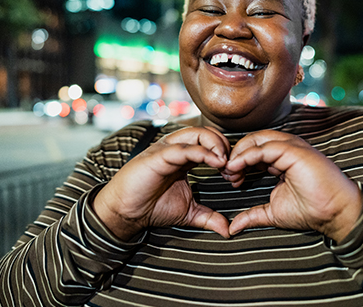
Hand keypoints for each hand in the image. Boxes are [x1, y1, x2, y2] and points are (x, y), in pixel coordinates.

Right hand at [93, 126, 232, 238]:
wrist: (126, 212)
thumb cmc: (151, 207)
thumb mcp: (188, 213)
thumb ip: (208, 217)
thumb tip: (228, 230)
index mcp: (184, 157)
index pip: (212, 143)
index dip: (228, 156)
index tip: (236, 176)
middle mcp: (177, 148)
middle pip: (208, 132)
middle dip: (225, 147)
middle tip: (232, 169)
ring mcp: (167, 149)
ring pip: (198, 133)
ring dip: (217, 145)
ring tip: (225, 163)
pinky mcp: (159, 156)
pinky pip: (184, 148)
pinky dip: (203, 153)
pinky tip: (216, 163)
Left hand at [223, 130, 362, 241]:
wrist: (333, 213)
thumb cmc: (310, 211)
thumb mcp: (273, 212)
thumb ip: (252, 215)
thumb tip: (233, 227)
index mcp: (282, 159)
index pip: (253, 150)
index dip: (238, 162)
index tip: (230, 180)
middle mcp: (286, 149)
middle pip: (252, 140)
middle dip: (235, 155)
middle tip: (228, 175)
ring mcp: (291, 147)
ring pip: (256, 139)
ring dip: (239, 154)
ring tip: (231, 171)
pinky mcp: (294, 150)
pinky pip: (264, 148)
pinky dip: (247, 156)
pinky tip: (237, 167)